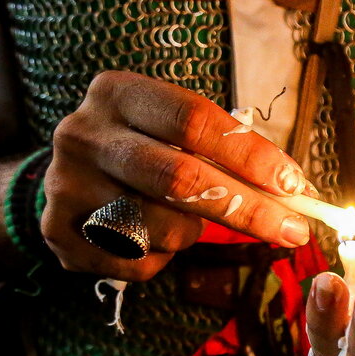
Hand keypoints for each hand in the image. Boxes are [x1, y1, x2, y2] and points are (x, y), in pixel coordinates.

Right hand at [42, 71, 313, 281]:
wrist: (63, 178)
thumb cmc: (142, 148)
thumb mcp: (171, 130)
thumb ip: (223, 153)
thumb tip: (294, 192)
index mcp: (118, 93)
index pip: (194, 120)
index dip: (251, 155)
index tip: (295, 186)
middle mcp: (85, 134)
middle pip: (181, 178)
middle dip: (247, 210)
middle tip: (293, 232)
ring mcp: (66, 185)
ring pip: (163, 227)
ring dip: (193, 234)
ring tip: (184, 219)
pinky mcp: (59, 232)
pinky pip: (138, 262)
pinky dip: (162, 257)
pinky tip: (150, 237)